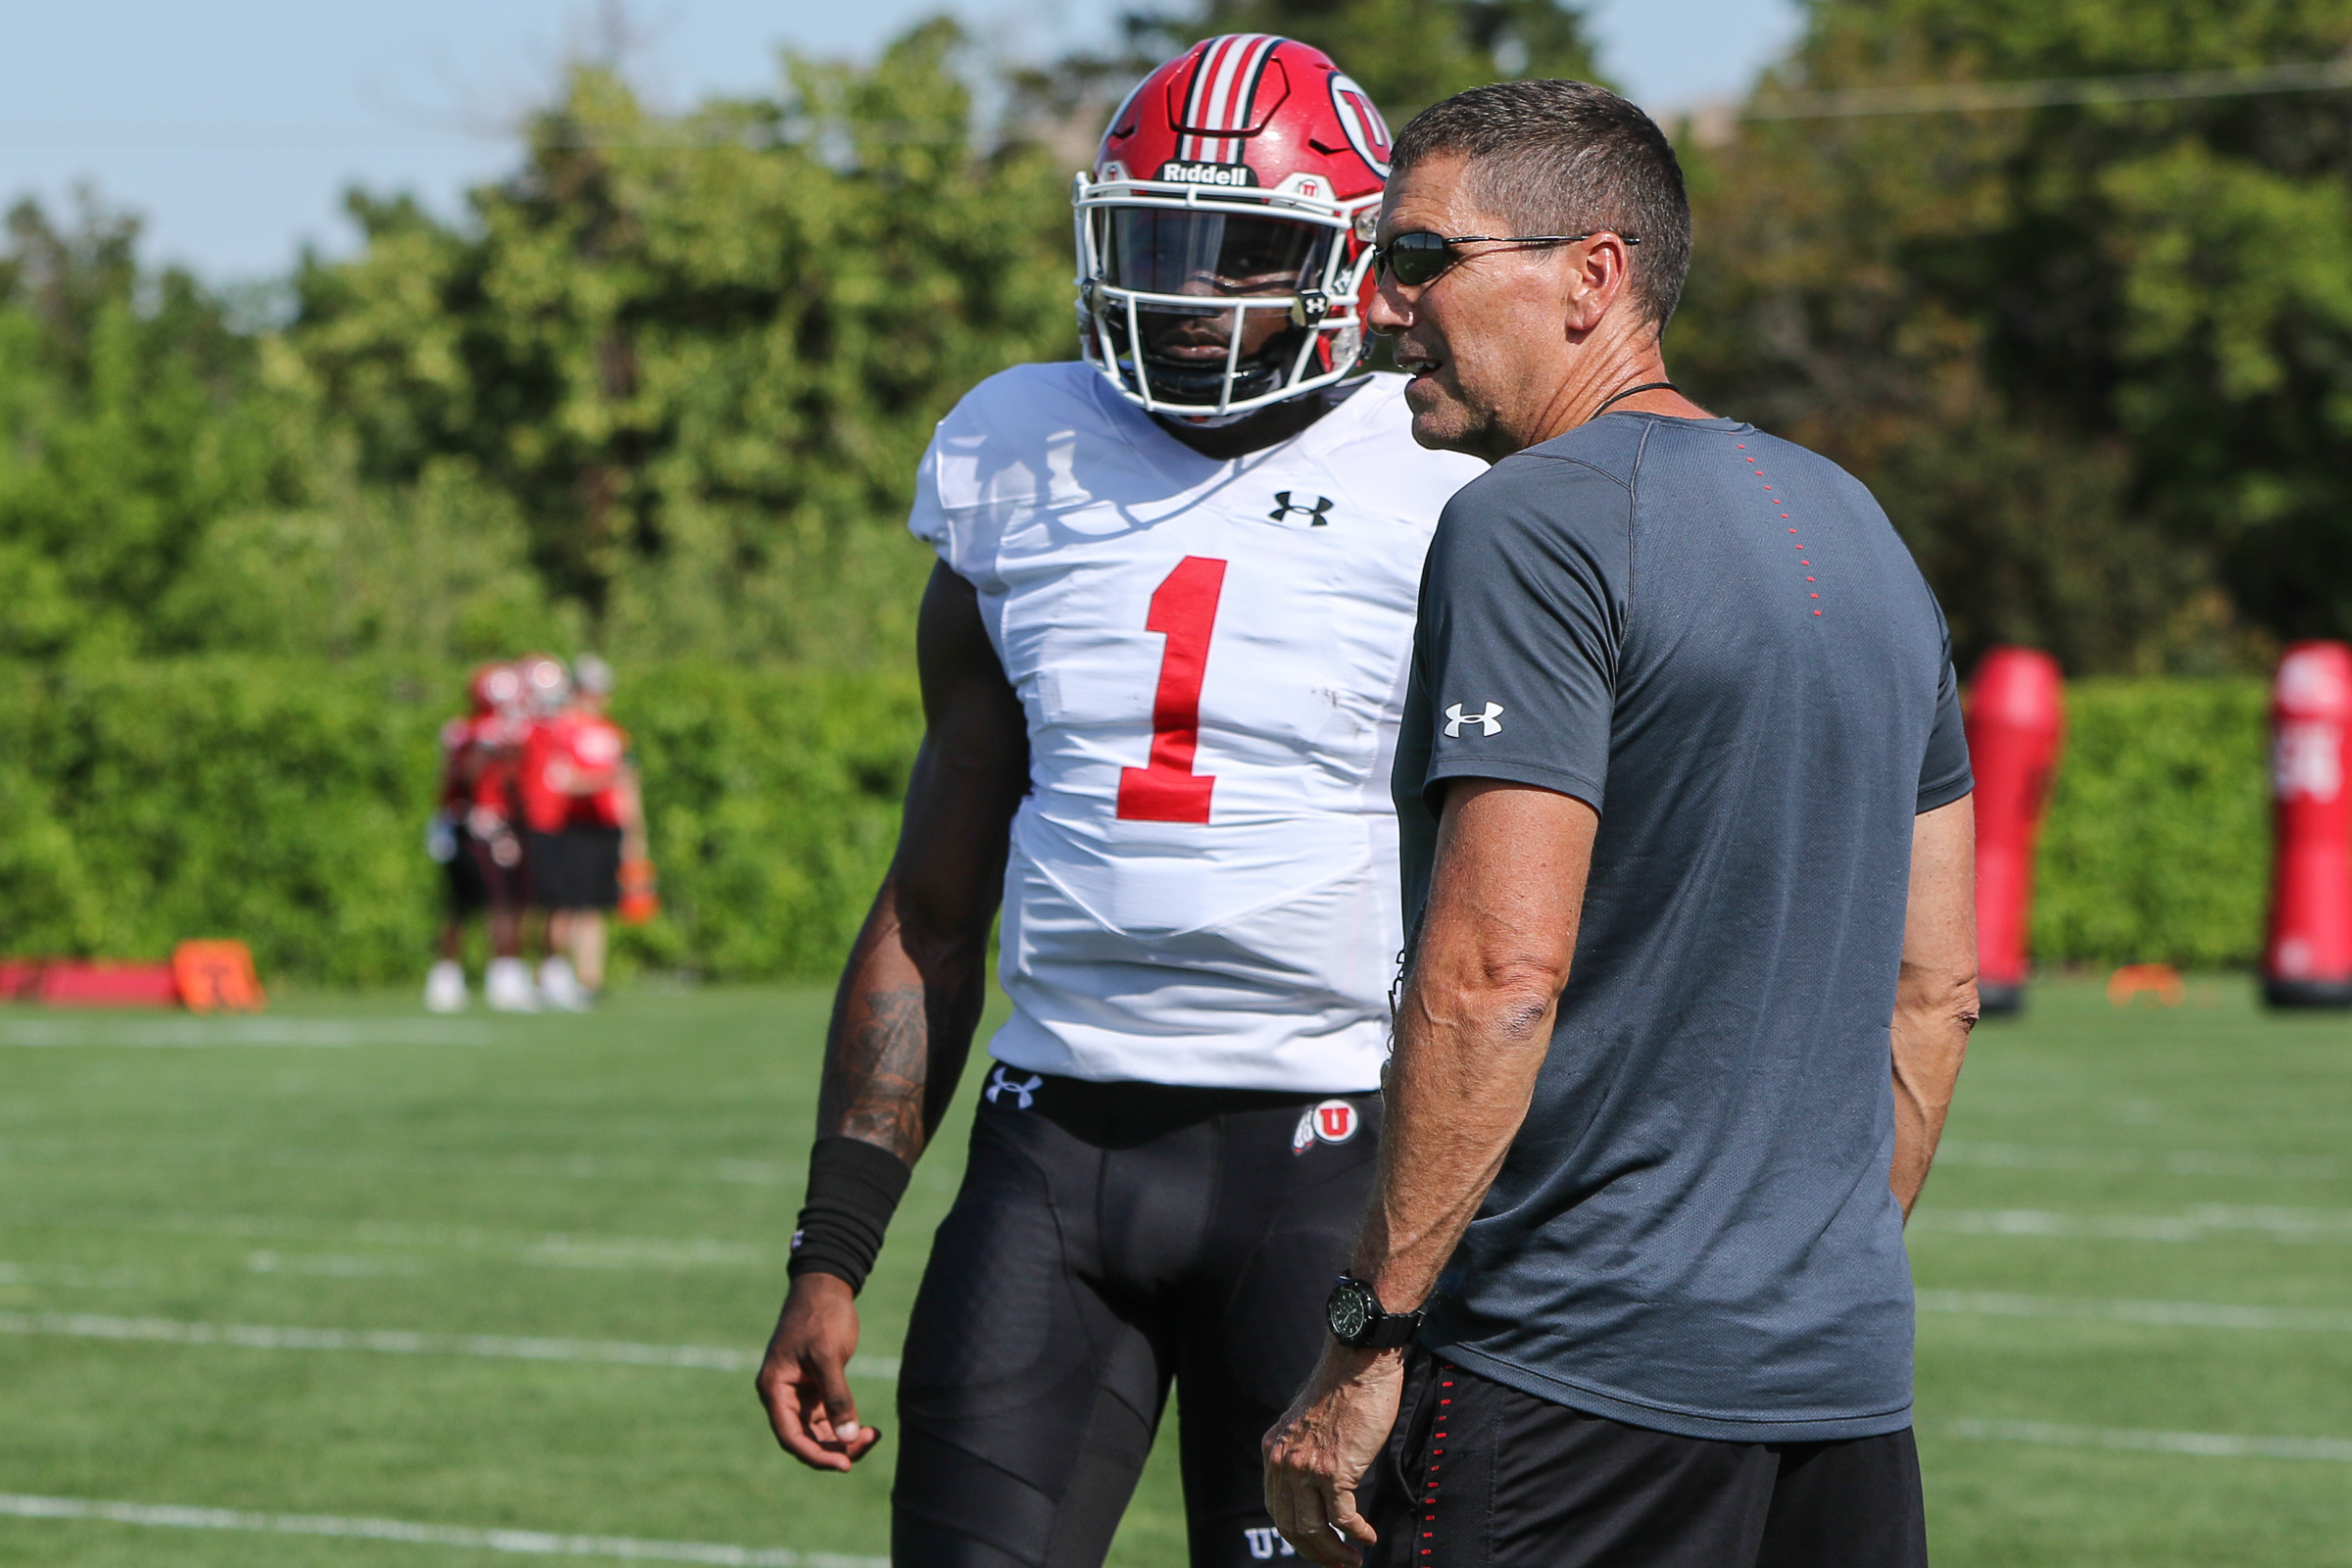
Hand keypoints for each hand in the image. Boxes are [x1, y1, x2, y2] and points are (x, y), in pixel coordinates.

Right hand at [756, 1273, 881, 1470]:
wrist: (826, 1286)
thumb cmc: (822, 1316)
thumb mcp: (829, 1356)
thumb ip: (837, 1398)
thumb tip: (848, 1438)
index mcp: (774, 1388)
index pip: (790, 1436)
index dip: (816, 1455)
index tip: (844, 1464)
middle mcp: (782, 1395)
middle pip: (805, 1438)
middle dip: (835, 1447)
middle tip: (868, 1443)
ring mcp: (798, 1393)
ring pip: (818, 1431)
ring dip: (843, 1439)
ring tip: (872, 1435)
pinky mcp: (815, 1387)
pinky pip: (827, 1417)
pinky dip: (846, 1425)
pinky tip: (868, 1428)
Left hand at [1262, 1343, 1405, 1567]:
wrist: (1357, 1361)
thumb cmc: (1342, 1386)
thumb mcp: (1307, 1421)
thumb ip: (1304, 1448)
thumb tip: (1316, 1476)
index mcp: (1273, 1450)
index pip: (1277, 1507)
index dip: (1297, 1534)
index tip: (1316, 1546)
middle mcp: (1283, 1461)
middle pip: (1290, 1525)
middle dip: (1314, 1551)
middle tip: (1336, 1564)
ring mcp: (1306, 1468)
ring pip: (1314, 1528)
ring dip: (1334, 1552)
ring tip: (1353, 1560)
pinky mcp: (1333, 1470)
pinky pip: (1342, 1517)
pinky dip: (1356, 1533)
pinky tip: (1368, 1537)